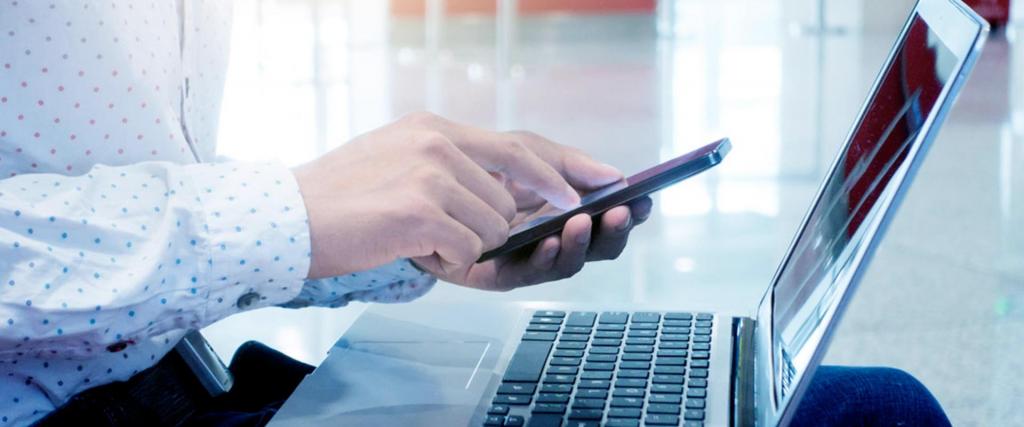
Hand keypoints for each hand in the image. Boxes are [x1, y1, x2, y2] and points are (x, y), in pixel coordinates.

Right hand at [293, 112, 581, 278]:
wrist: (288, 221)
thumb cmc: (342, 201)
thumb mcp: (397, 158)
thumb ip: (447, 163)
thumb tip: (505, 191)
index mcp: (434, 128)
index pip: (517, 147)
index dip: (556, 172)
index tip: (590, 187)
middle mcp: (437, 143)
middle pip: (509, 199)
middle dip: (492, 228)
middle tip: (449, 235)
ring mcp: (429, 174)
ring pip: (492, 229)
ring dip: (462, 247)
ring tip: (415, 238)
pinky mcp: (419, 210)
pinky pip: (467, 251)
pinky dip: (444, 262)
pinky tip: (408, 249)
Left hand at [409, 129, 654, 291]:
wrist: (411, 184)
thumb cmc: (470, 168)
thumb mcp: (523, 153)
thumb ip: (566, 163)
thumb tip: (614, 174)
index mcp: (563, 210)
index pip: (607, 218)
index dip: (630, 213)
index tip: (645, 200)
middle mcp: (549, 238)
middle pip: (596, 247)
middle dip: (612, 233)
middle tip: (620, 214)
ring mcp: (523, 258)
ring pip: (566, 263)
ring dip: (581, 244)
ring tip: (585, 221)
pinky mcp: (494, 273)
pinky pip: (526, 273)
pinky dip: (542, 257)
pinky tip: (549, 239)